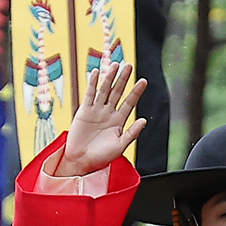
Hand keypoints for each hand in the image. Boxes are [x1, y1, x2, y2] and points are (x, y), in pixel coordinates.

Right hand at [55, 62, 147, 176]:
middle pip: (117, 92)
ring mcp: (96, 110)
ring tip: (115, 65)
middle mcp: (108, 113)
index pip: (129, 103)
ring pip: (104, 90)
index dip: (136, 92)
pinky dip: (93, 83)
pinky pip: (89, 94)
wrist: (81, 161)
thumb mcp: (120, 146)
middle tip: (129, 66)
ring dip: (109, 77)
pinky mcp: (84, 110)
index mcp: (119, 121)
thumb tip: (144, 120)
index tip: (144, 81)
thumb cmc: (101, 157)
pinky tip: (97, 73)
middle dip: (123, 79)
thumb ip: (132, 133)